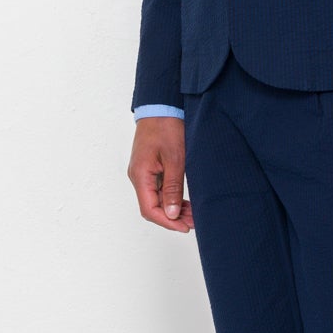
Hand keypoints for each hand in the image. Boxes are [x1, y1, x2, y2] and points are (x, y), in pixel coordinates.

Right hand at [129, 117, 194, 231]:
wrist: (161, 105)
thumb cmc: (167, 127)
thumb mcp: (175, 159)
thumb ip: (172, 188)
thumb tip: (171, 213)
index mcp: (140, 175)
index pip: (150, 209)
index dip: (167, 222)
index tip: (185, 227)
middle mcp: (138, 176)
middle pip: (152, 206)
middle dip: (172, 217)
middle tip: (194, 221)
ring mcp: (143, 172)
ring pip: (156, 199)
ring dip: (173, 208)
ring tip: (192, 213)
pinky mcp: (149, 168)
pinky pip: (158, 189)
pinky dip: (171, 197)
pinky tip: (184, 202)